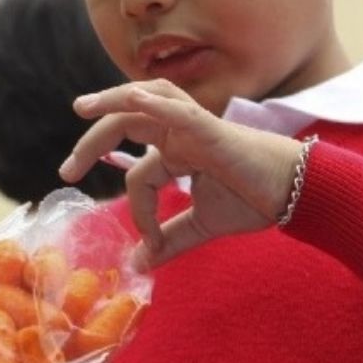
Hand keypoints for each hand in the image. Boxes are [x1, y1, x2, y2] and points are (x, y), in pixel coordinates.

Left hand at [59, 80, 304, 268]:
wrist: (296, 193)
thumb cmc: (254, 201)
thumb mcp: (201, 226)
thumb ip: (169, 240)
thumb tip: (140, 263)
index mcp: (177, 152)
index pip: (138, 176)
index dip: (137, 211)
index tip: (148, 243)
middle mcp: (180, 133)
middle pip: (125, 123)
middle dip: (91, 143)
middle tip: (67, 171)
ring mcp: (195, 127)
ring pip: (144, 100)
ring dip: (110, 100)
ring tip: (81, 109)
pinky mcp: (213, 131)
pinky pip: (180, 111)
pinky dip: (154, 102)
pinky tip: (132, 99)